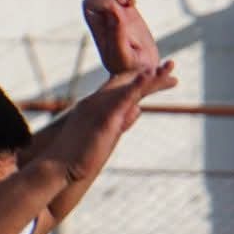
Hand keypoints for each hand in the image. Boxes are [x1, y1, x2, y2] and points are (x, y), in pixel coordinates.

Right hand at [49, 62, 177, 183]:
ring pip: (131, 86)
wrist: (60, 168)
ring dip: (153, 76)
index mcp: (96, 104)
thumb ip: (122, 119)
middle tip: (172, 65)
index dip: (142, 79)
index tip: (161, 74)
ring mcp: (100, 106)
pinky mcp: (105, 117)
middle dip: (153, 74)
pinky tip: (150, 75)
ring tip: (171, 66)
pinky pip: (124, 97)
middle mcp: (98, 100)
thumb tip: (138, 109)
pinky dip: (137, 85)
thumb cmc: (78, 157)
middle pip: (129, 81)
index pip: (123, 87)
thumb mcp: (106, 134)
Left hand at [82, 0, 160, 74]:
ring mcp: (110, 10)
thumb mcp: (125, 57)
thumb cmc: (132, 69)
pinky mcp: (122, 7)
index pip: (88, 3)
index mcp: (96, 28)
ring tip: (132, 2)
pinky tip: (134, 1)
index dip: (105, 1)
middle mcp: (100, 17)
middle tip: (126, 2)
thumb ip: (118, 37)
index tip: (122, 10)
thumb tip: (118, 15)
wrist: (141, 69)